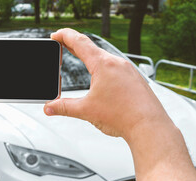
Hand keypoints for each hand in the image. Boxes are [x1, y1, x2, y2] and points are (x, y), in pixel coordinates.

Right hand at [44, 28, 172, 140]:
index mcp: (103, 65)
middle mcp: (117, 63)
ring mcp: (128, 70)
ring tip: (81, 58)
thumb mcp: (86, 111)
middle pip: (91, 48)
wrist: (149, 126)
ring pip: (105, 58)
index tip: (55, 35)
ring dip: (90, 56)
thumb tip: (49, 108)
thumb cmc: (123, 116)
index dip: (64, 36)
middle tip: (63, 44)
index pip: (79, 42)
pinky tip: (102, 77)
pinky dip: (104, 67)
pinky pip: (116, 67)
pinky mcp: (135, 79)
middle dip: (75, 45)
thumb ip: (64, 107)